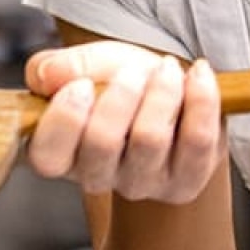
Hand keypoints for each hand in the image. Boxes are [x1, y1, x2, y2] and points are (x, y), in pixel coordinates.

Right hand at [23, 40, 226, 202]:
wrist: (170, 92)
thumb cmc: (120, 82)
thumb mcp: (87, 64)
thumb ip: (60, 65)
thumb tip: (49, 75)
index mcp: (62, 152)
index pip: (48, 156)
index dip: (64, 120)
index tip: (81, 85)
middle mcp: (99, 177)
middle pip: (101, 144)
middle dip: (119, 96)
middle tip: (131, 71)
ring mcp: (144, 184)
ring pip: (149, 140)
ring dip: (160, 92)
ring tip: (167, 68)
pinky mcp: (187, 181)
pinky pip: (198, 141)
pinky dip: (200, 99)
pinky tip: (199, 75)